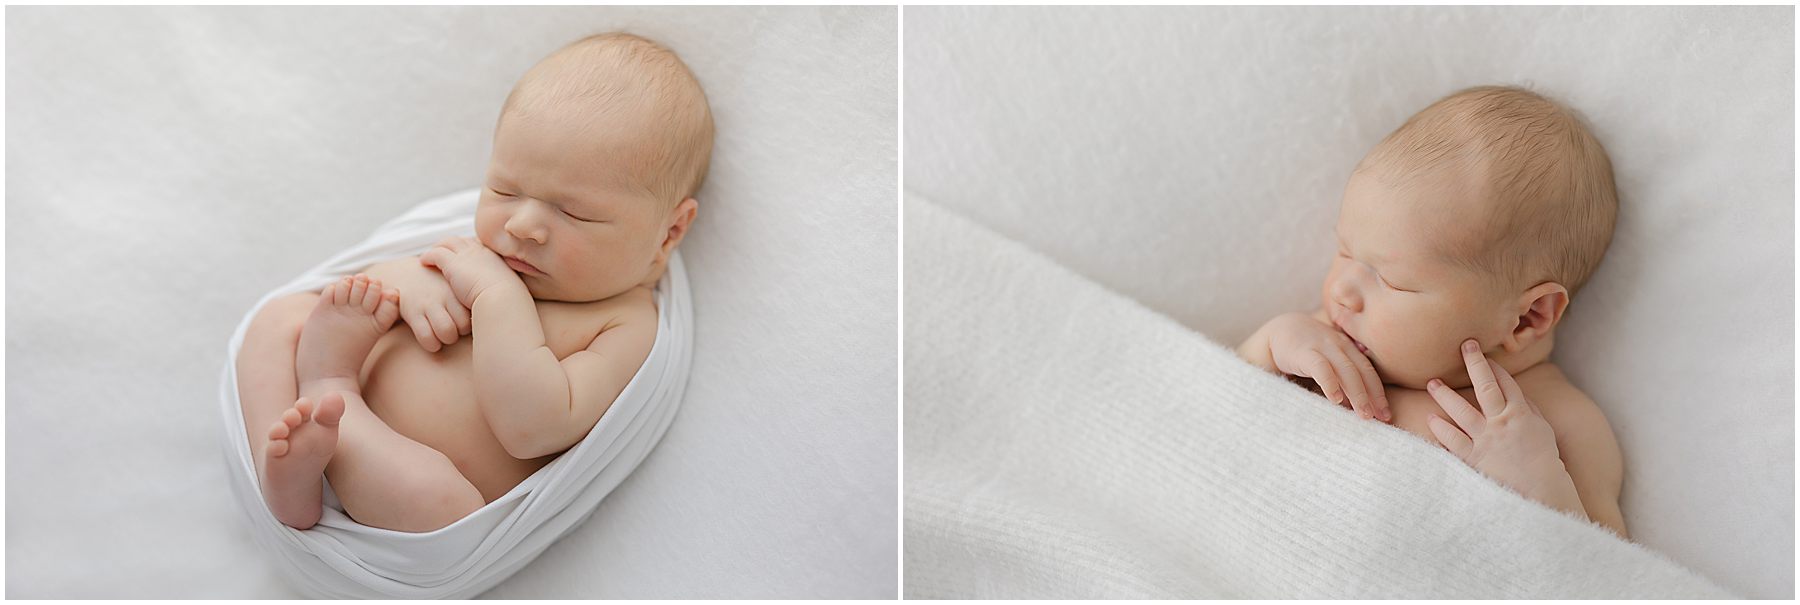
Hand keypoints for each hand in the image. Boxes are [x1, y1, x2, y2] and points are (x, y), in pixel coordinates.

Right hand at [393, 265, 470, 352]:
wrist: (408, 275)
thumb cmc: (441, 285)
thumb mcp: (459, 282)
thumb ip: (477, 293)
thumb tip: (497, 309)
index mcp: (460, 289)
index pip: (477, 312)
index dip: (475, 322)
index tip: (470, 321)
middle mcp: (446, 296)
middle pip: (464, 325)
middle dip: (462, 333)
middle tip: (457, 329)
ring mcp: (429, 304)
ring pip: (447, 332)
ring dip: (447, 339)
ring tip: (445, 335)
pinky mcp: (413, 313)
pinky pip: (426, 336)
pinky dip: (431, 344)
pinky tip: (432, 340)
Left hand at [418, 236, 519, 309]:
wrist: (503, 299)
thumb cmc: (507, 300)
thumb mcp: (508, 289)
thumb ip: (502, 287)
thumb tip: (503, 295)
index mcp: (494, 257)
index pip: (478, 245)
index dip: (468, 247)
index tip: (462, 253)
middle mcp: (480, 251)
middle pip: (462, 240)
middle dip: (451, 244)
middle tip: (442, 250)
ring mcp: (466, 255)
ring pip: (447, 242)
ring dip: (438, 247)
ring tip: (430, 255)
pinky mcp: (452, 263)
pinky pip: (436, 253)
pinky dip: (428, 256)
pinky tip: (423, 262)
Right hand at [1264, 312, 1389, 421]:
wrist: (1280, 330)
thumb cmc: (1309, 351)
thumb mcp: (1331, 360)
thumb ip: (1345, 377)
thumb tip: (1359, 406)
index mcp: (1349, 348)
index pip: (1369, 372)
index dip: (1379, 393)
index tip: (1386, 414)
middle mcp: (1340, 346)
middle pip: (1362, 372)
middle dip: (1373, 396)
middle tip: (1381, 418)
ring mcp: (1323, 346)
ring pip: (1346, 370)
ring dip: (1357, 394)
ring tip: (1364, 414)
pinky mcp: (1304, 352)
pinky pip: (1321, 367)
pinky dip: (1330, 383)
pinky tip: (1335, 399)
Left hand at [1425, 339, 1577, 511]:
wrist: (1542, 492)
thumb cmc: (1544, 463)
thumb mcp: (1542, 431)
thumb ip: (1528, 411)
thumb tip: (1516, 393)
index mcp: (1522, 415)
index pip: (1507, 383)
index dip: (1495, 368)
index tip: (1485, 356)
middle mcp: (1502, 422)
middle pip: (1485, 386)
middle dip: (1475, 363)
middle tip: (1464, 345)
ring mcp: (1486, 439)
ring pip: (1461, 410)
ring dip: (1445, 394)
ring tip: (1431, 382)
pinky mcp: (1474, 457)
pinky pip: (1453, 439)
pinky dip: (1440, 428)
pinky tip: (1430, 418)